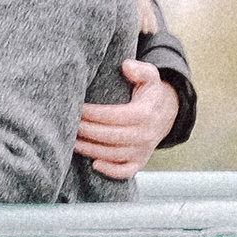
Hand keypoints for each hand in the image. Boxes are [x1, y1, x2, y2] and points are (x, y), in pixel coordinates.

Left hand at [74, 59, 179, 179]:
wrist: (167, 113)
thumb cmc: (151, 93)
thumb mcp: (150, 76)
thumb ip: (140, 69)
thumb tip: (126, 65)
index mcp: (144, 114)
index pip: (113, 115)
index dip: (93, 113)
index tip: (77, 108)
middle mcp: (145, 134)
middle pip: (110, 136)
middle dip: (87, 131)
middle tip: (70, 125)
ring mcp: (143, 150)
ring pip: (114, 154)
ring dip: (92, 150)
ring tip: (73, 142)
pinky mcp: (140, 161)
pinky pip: (126, 171)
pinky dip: (111, 171)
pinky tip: (94, 164)